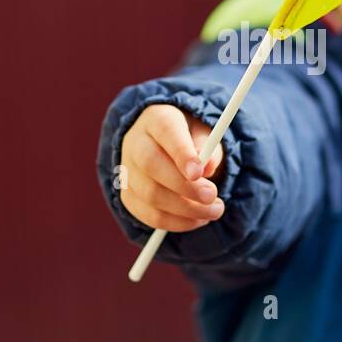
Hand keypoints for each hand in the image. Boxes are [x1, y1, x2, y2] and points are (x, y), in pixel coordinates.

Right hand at [119, 104, 225, 231]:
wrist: (163, 146)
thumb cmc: (190, 138)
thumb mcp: (204, 133)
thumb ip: (208, 146)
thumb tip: (207, 166)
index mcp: (157, 118)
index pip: (166, 131)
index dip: (181, 153)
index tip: (200, 172)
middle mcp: (135, 143)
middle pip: (151, 165)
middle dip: (184, 186)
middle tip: (212, 198)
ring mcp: (127, 171)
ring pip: (150, 195)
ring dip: (186, 210)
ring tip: (214, 210)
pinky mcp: (128, 196)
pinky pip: (149, 215)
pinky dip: (176, 222)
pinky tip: (197, 218)